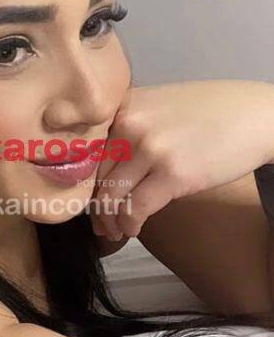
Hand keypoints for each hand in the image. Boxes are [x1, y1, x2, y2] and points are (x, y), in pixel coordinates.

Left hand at [90, 80, 273, 243]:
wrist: (254, 116)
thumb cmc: (208, 111)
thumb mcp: (157, 105)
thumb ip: (127, 127)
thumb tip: (101, 165)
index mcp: (122, 106)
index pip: (85, 150)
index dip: (80, 179)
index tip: (82, 198)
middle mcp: (129, 124)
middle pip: (94, 175)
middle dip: (94, 205)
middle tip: (98, 222)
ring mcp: (149, 148)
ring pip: (110, 195)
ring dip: (109, 220)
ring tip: (113, 231)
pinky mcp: (172, 174)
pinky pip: (135, 208)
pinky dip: (129, 224)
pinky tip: (133, 229)